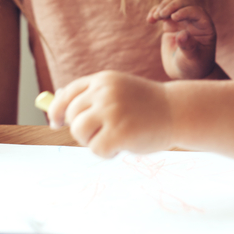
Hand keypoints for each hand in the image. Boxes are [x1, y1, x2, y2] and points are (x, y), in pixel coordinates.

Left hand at [47, 71, 172, 158]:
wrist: (177, 112)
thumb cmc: (147, 105)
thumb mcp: (119, 91)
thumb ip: (94, 96)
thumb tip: (59, 108)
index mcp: (103, 80)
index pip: (68, 93)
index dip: (57, 109)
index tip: (55, 122)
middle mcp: (104, 92)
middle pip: (72, 116)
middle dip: (82, 129)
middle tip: (104, 133)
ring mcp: (111, 112)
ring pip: (79, 132)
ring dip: (92, 141)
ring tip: (114, 138)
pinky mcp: (118, 133)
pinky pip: (96, 149)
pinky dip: (107, 153)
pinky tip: (123, 146)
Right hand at [146, 0, 216, 78]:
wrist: (186, 72)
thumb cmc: (194, 67)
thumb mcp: (192, 60)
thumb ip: (189, 47)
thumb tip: (182, 34)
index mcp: (205, 27)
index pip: (197, 11)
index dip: (186, 11)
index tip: (173, 17)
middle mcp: (196, 20)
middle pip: (185, 2)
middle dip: (172, 5)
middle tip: (161, 15)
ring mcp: (183, 20)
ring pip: (174, 2)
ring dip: (163, 6)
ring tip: (154, 17)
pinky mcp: (172, 23)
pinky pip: (164, 11)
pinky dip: (156, 11)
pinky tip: (150, 20)